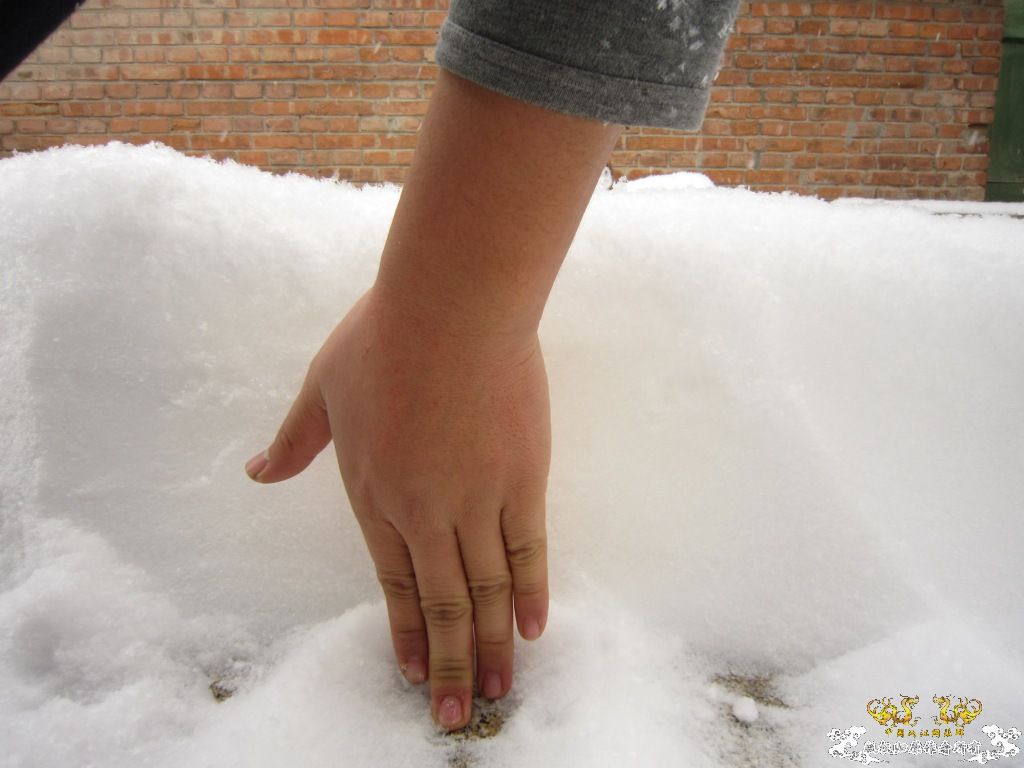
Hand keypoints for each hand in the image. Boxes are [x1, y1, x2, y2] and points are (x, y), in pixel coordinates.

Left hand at [245, 285, 550, 728]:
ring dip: (491, 647)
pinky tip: (532, 629)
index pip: (392, 581)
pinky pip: (528, 550)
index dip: (404, 632)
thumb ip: (294, 440)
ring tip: (501, 692)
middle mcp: (423, 510)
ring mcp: (476, 499)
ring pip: (486, 590)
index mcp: (372, 493)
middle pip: (442, 602)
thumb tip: (255, 472)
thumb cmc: (382, 337)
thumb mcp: (321, 387)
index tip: (415, 675)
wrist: (449, 304)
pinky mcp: (522, 479)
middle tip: (455, 717)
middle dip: (449, 665)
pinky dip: (530, 593)